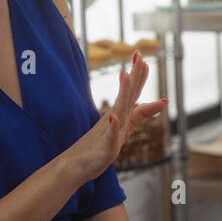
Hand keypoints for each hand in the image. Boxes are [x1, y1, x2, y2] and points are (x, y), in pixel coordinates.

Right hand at [61, 52, 166, 183]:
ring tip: (126, 75)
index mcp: (120, 115)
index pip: (132, 93)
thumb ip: (136, 116)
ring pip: (119, 109)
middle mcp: (116, 119)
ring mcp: (110, 131)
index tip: (143, 58)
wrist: (75, 165)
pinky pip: (110, 135)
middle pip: (128, 94)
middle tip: (139, 55)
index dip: (139, 77)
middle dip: (135, 75)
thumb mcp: (124, 130)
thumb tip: (146, 102)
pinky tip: (113, 117)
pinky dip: (112, 126)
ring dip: (124, 92)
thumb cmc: (99, 147)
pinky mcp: (105, 146)